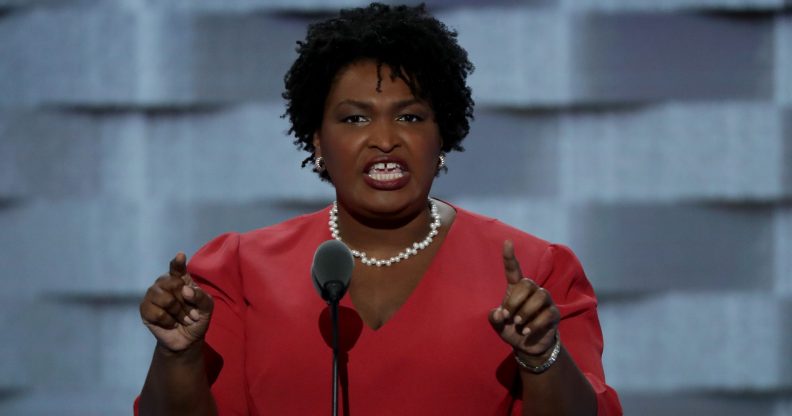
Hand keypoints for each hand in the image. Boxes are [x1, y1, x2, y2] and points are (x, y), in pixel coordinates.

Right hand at [140, 252, 213, 352]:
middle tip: (191, 312)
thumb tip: (184, 290)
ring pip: (165, 299)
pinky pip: (157, 312)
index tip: (180, 256)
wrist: (188, 340)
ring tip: (182, 319)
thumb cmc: (197, 319)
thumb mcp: (207, 308)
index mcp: (180, 279)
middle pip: (172, 283)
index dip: (177, 262)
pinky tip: (171, 323)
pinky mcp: (145, 309)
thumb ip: (201, 296)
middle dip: (185, 301)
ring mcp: (152, 296)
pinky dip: (168, 321)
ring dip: (178, 312)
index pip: (177, 268)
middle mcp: (164, 284)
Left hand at [489, 240, 559, 359]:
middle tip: (508, 316)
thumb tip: (499, 313)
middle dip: (515, 300)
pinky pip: (547, 314)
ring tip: (518, 323)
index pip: (514, 270)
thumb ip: (495, 318)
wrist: (529, 347)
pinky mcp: (554, 314)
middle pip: (527, 283)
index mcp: (516, 289)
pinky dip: (534, 324)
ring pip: (540, 295)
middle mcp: (532, 291)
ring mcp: (545, 302)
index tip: (507, 242)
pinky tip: (526, 332)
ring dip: (526, 311)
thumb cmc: (512, 330)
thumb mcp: (499, 325)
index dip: (510, 257)